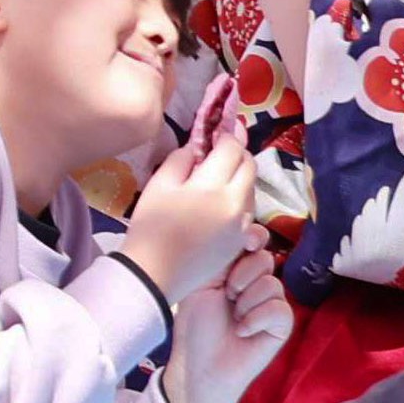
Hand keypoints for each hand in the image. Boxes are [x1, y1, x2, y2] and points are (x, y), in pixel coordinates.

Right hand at [122, 116, 276, 262]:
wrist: (156, 274)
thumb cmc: (151, 227)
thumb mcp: (158, 185)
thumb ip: (181, 159)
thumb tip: (196, 148)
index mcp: (213, 185)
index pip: (232, 148)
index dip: (227, 133)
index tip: (219, 128)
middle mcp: (236, 203)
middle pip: (250, 166)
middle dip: (238, 152)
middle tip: (220, 149)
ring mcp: (242, 224)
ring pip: (252, 188)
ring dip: (240, 176)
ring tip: (218, 176)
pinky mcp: (241, 241)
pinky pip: (248, 210)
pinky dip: (239, 198)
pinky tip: (220, 202)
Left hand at [155, 202, 298, 402]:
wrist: (200, 364)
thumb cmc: (196, 323)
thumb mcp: (203, 280)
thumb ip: (224, 255)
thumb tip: (245, 226)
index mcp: (236, 267)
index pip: (255, 239)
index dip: (253, 237)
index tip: (246, 241)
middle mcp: (257, 281)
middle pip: (265, 259)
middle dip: (242, 275)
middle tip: (226, 295)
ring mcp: (272, 302)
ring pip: (272, 284)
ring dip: (246, 302)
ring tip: (232, 317)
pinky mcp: (283, 324)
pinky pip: (279, 309)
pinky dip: (256, 320)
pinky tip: (242, 331)